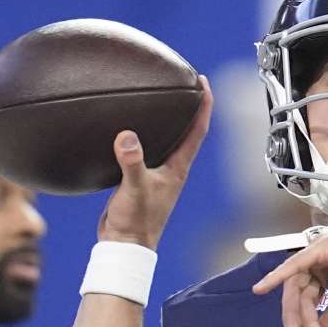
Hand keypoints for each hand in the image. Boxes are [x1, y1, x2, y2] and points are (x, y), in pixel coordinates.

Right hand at [97, 76, 213, 247]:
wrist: (124, 244)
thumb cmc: (136, 222)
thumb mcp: (134, 188)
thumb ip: (132, 162)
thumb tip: (127, 136)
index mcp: (177, 168)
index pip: (197, 131)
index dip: (204, 106)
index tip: (203, 82)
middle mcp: (171, 169)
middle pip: (186, 131)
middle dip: (187, 106)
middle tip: (184, 82)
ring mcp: (156, 174)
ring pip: (165, 140)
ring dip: (167, 120)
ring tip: (159, 98)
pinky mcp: (139, 178)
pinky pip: (144, 150)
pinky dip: (141, 136)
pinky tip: (127, 128)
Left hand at [253, 219, 327, 326]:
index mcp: (326, 272)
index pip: (307, 299)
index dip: (303, 323)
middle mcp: (317, 262)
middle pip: (297, 293)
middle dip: (294, 319)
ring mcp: (318, 253)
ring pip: (297, 285)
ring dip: (296, 312)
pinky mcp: (322, 247)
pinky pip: (296, 264)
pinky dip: (279, 275)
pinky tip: (262, 288)